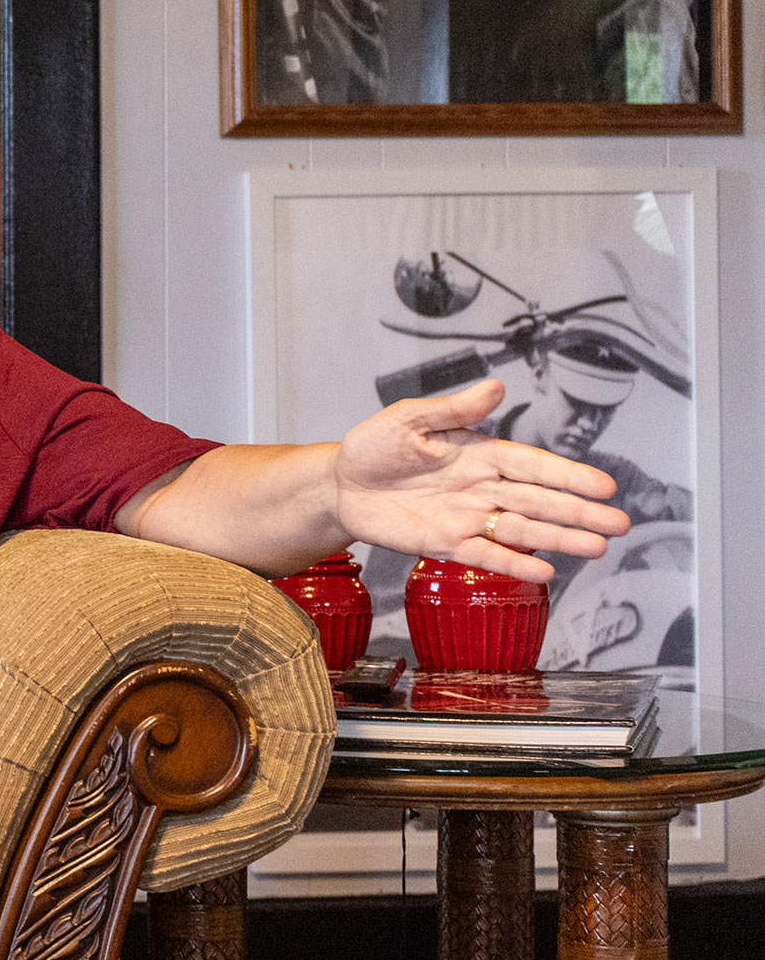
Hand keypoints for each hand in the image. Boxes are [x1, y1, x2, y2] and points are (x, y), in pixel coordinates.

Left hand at [332, 377, 627, 582]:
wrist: (340, 483)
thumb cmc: (375, 445)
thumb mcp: (409, 419)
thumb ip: (453, 410)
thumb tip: (496, 387)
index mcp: (478, 453)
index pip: (532, 465)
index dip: (568, 475)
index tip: (604, 485)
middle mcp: (481, 488)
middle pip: (539, 501)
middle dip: (579, 513)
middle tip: (620, 524)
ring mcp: (466, 518)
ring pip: (521, 530)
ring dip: (559, 540)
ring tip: (598, 547)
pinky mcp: (445, 544)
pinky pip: (485, 556)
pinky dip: (513, 564)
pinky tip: (545, 572)